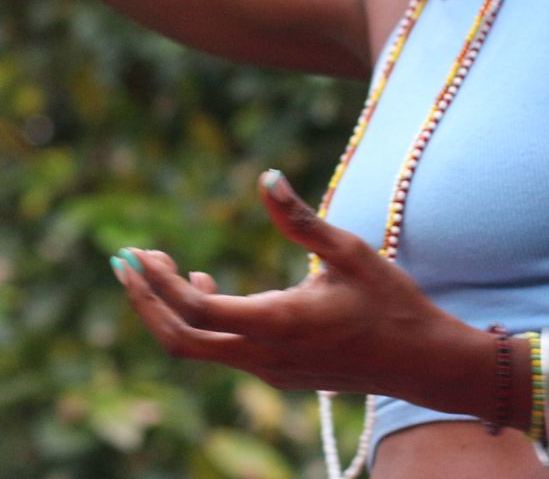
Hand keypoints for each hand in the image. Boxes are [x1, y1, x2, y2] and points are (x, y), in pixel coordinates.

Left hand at [110, 169, 473, 404]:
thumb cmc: (391, 302)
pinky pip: (223, 350)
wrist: (424, 362)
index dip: (160, 285)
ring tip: (159, 264)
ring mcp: (270, 369)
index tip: (138, 252)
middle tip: (124, 261)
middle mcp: (266, 354)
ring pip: (199, 349)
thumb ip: (301, 219)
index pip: (198, 311)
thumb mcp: (349, 251)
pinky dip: (202, 320)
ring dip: (171, 309)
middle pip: (181, 341)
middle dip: (145, 302)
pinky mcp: (277, 372)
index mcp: (280, 323)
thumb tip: (266, 177)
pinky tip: (205, 286)